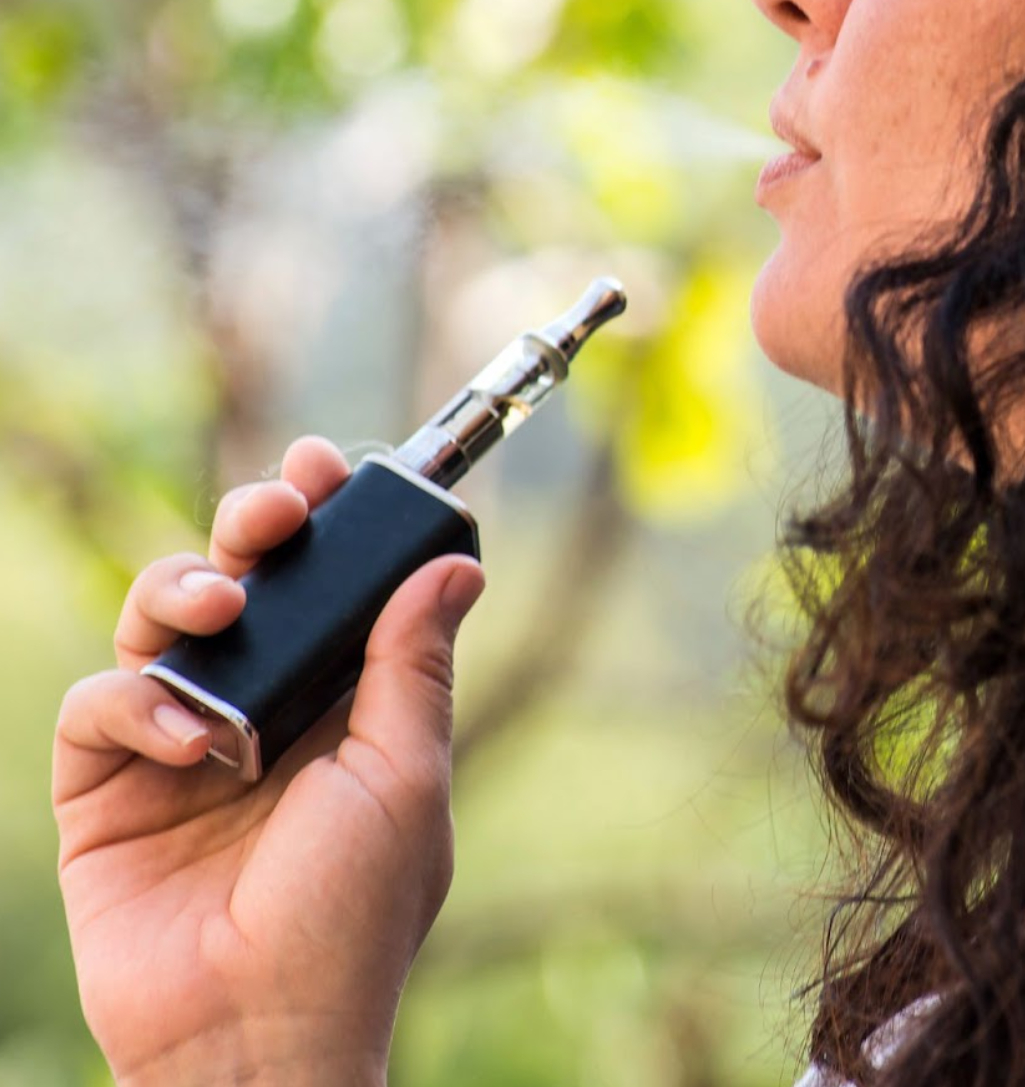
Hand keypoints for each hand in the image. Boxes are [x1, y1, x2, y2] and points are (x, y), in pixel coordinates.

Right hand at [53, 437, 484, 1085]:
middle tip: (272, 511)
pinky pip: (99, 705)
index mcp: (342, 706)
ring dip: (184, 589)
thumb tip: (456, 564)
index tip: (326, 467)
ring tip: (218, 607)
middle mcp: (261, 714)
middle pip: (243, 583)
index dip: (324, 521)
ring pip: (161, 622)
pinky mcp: (107, 791)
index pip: (331, 589)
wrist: (256, 1027)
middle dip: (251, 527)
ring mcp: (179, 749)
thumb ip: (411, 665)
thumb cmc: (351, 912)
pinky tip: (187, 740)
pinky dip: (135, 702)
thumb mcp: (403, 774)